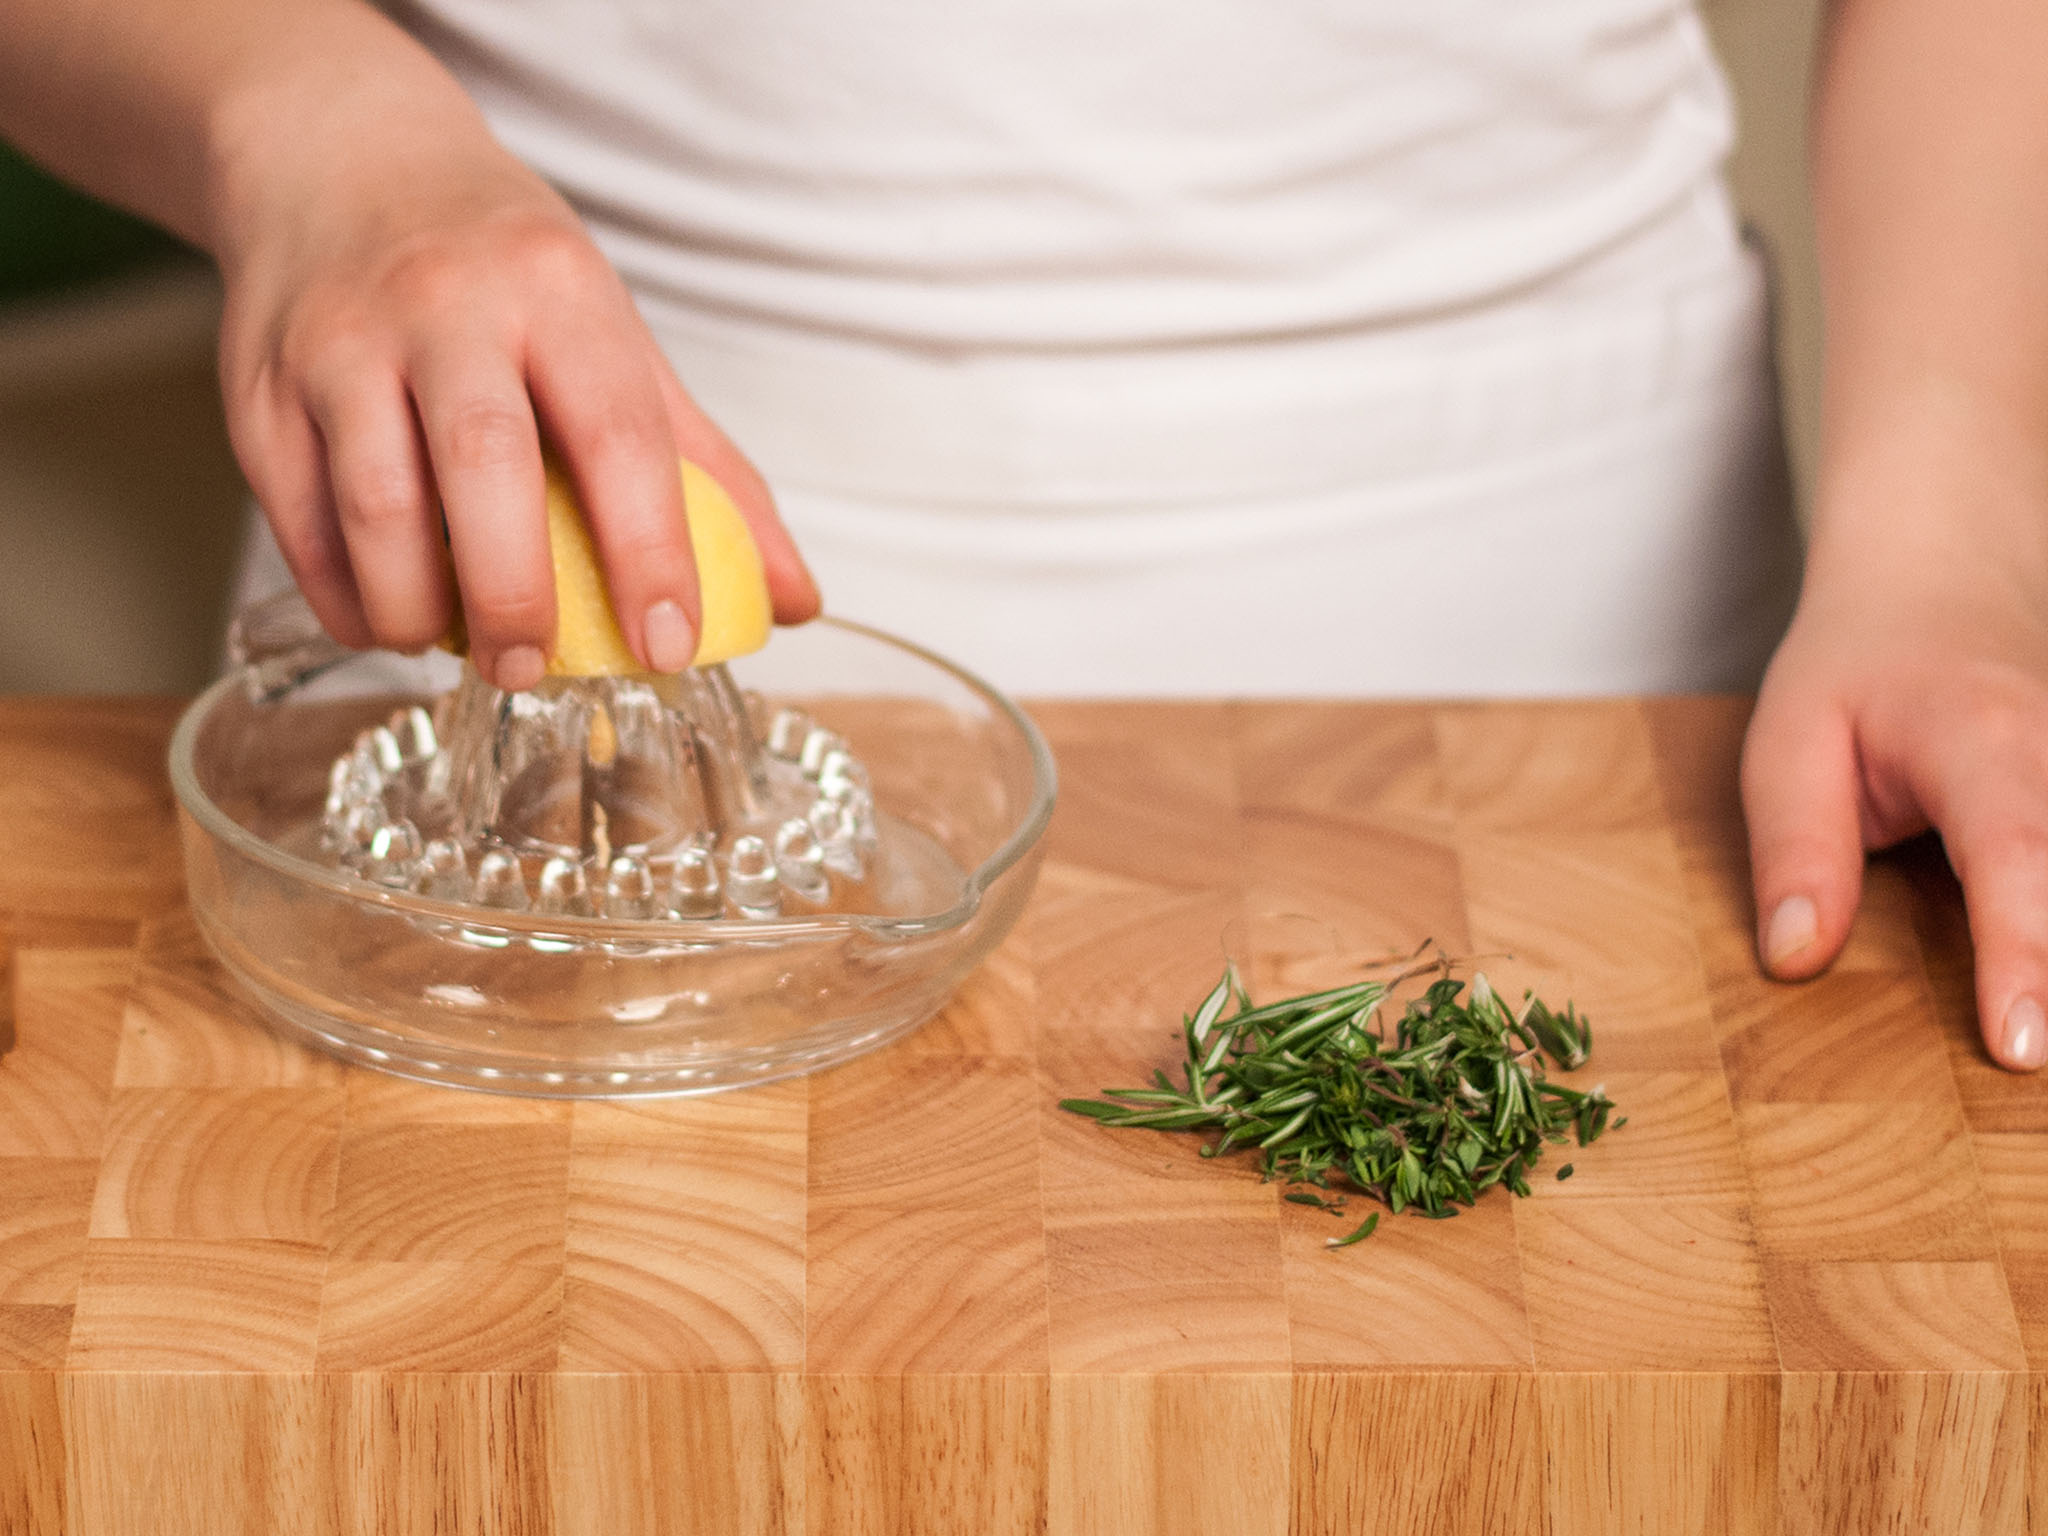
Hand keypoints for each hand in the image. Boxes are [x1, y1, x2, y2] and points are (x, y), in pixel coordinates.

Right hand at [209, 41, 817, 689]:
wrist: (340, 155)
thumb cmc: (502, 270)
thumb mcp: (614, 334)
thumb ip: (707, 469)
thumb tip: (794, 596)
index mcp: (558, 290)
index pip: (619, 434)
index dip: (649, 551)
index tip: (668, 643)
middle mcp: (444, 305)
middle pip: (484, 468)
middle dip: (515, 593)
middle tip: (536, 668)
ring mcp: (339, 341)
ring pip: (373, 505)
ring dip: (418, 608)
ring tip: (460, 648)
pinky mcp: (258, 385)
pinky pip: (296, 519)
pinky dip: (344, 596)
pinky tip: (391, 619)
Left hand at [1741, 498, 2047, 1072]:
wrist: (1941, 583)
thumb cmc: (1857, 668)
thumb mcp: (1789, 742)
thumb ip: (1796, 850)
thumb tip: (1796, 959)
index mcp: (1984, 741)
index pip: (2016, 859)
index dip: (2022, 955)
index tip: (2019, 1046)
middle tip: (2036, 1064)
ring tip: (2039, 1031)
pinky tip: (2040, 992)